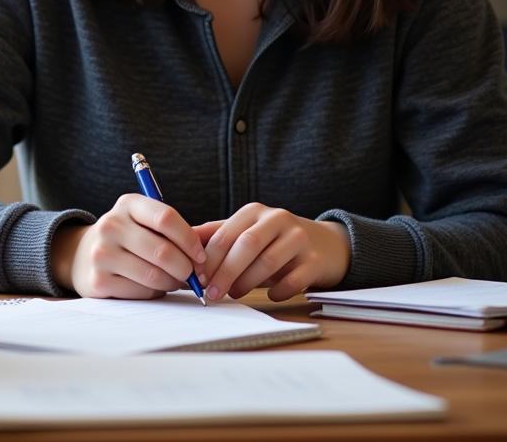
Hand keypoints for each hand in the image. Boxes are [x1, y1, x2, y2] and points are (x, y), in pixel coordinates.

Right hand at [49, 194, 206, 298]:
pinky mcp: (98, 280)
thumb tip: (205, 256)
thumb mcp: (143, 221)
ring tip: (174, 280)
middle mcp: (111, 224)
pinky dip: (154, 292)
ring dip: (172, 282)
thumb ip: (171, 230)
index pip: (166, 218)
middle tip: (194, 276)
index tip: (201, 256)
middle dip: (186, 268)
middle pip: (163, 251)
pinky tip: (153, 286)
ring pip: (154, 275)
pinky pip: (141, 291)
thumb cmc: (127, 237)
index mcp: (128, 204)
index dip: (190, 240)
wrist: (82, 254)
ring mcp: (102, 253)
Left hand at [194, 205, 349, 301]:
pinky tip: (269, 295)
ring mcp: (299, 238)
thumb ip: (217, 236)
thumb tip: (182, 243)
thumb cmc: (274, 241)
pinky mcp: (315, 260)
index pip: (227, 233)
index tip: (198, 278)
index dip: (210, 257)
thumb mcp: (246, 232)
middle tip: (212, 294)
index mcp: (254, 212)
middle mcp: (277, 219)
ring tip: (235, 294)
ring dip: (247, 283)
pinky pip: (293, 280)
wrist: (325, 244)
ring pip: (268, 262)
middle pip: (246, 245)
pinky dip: (277, 291)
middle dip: (226, 272)